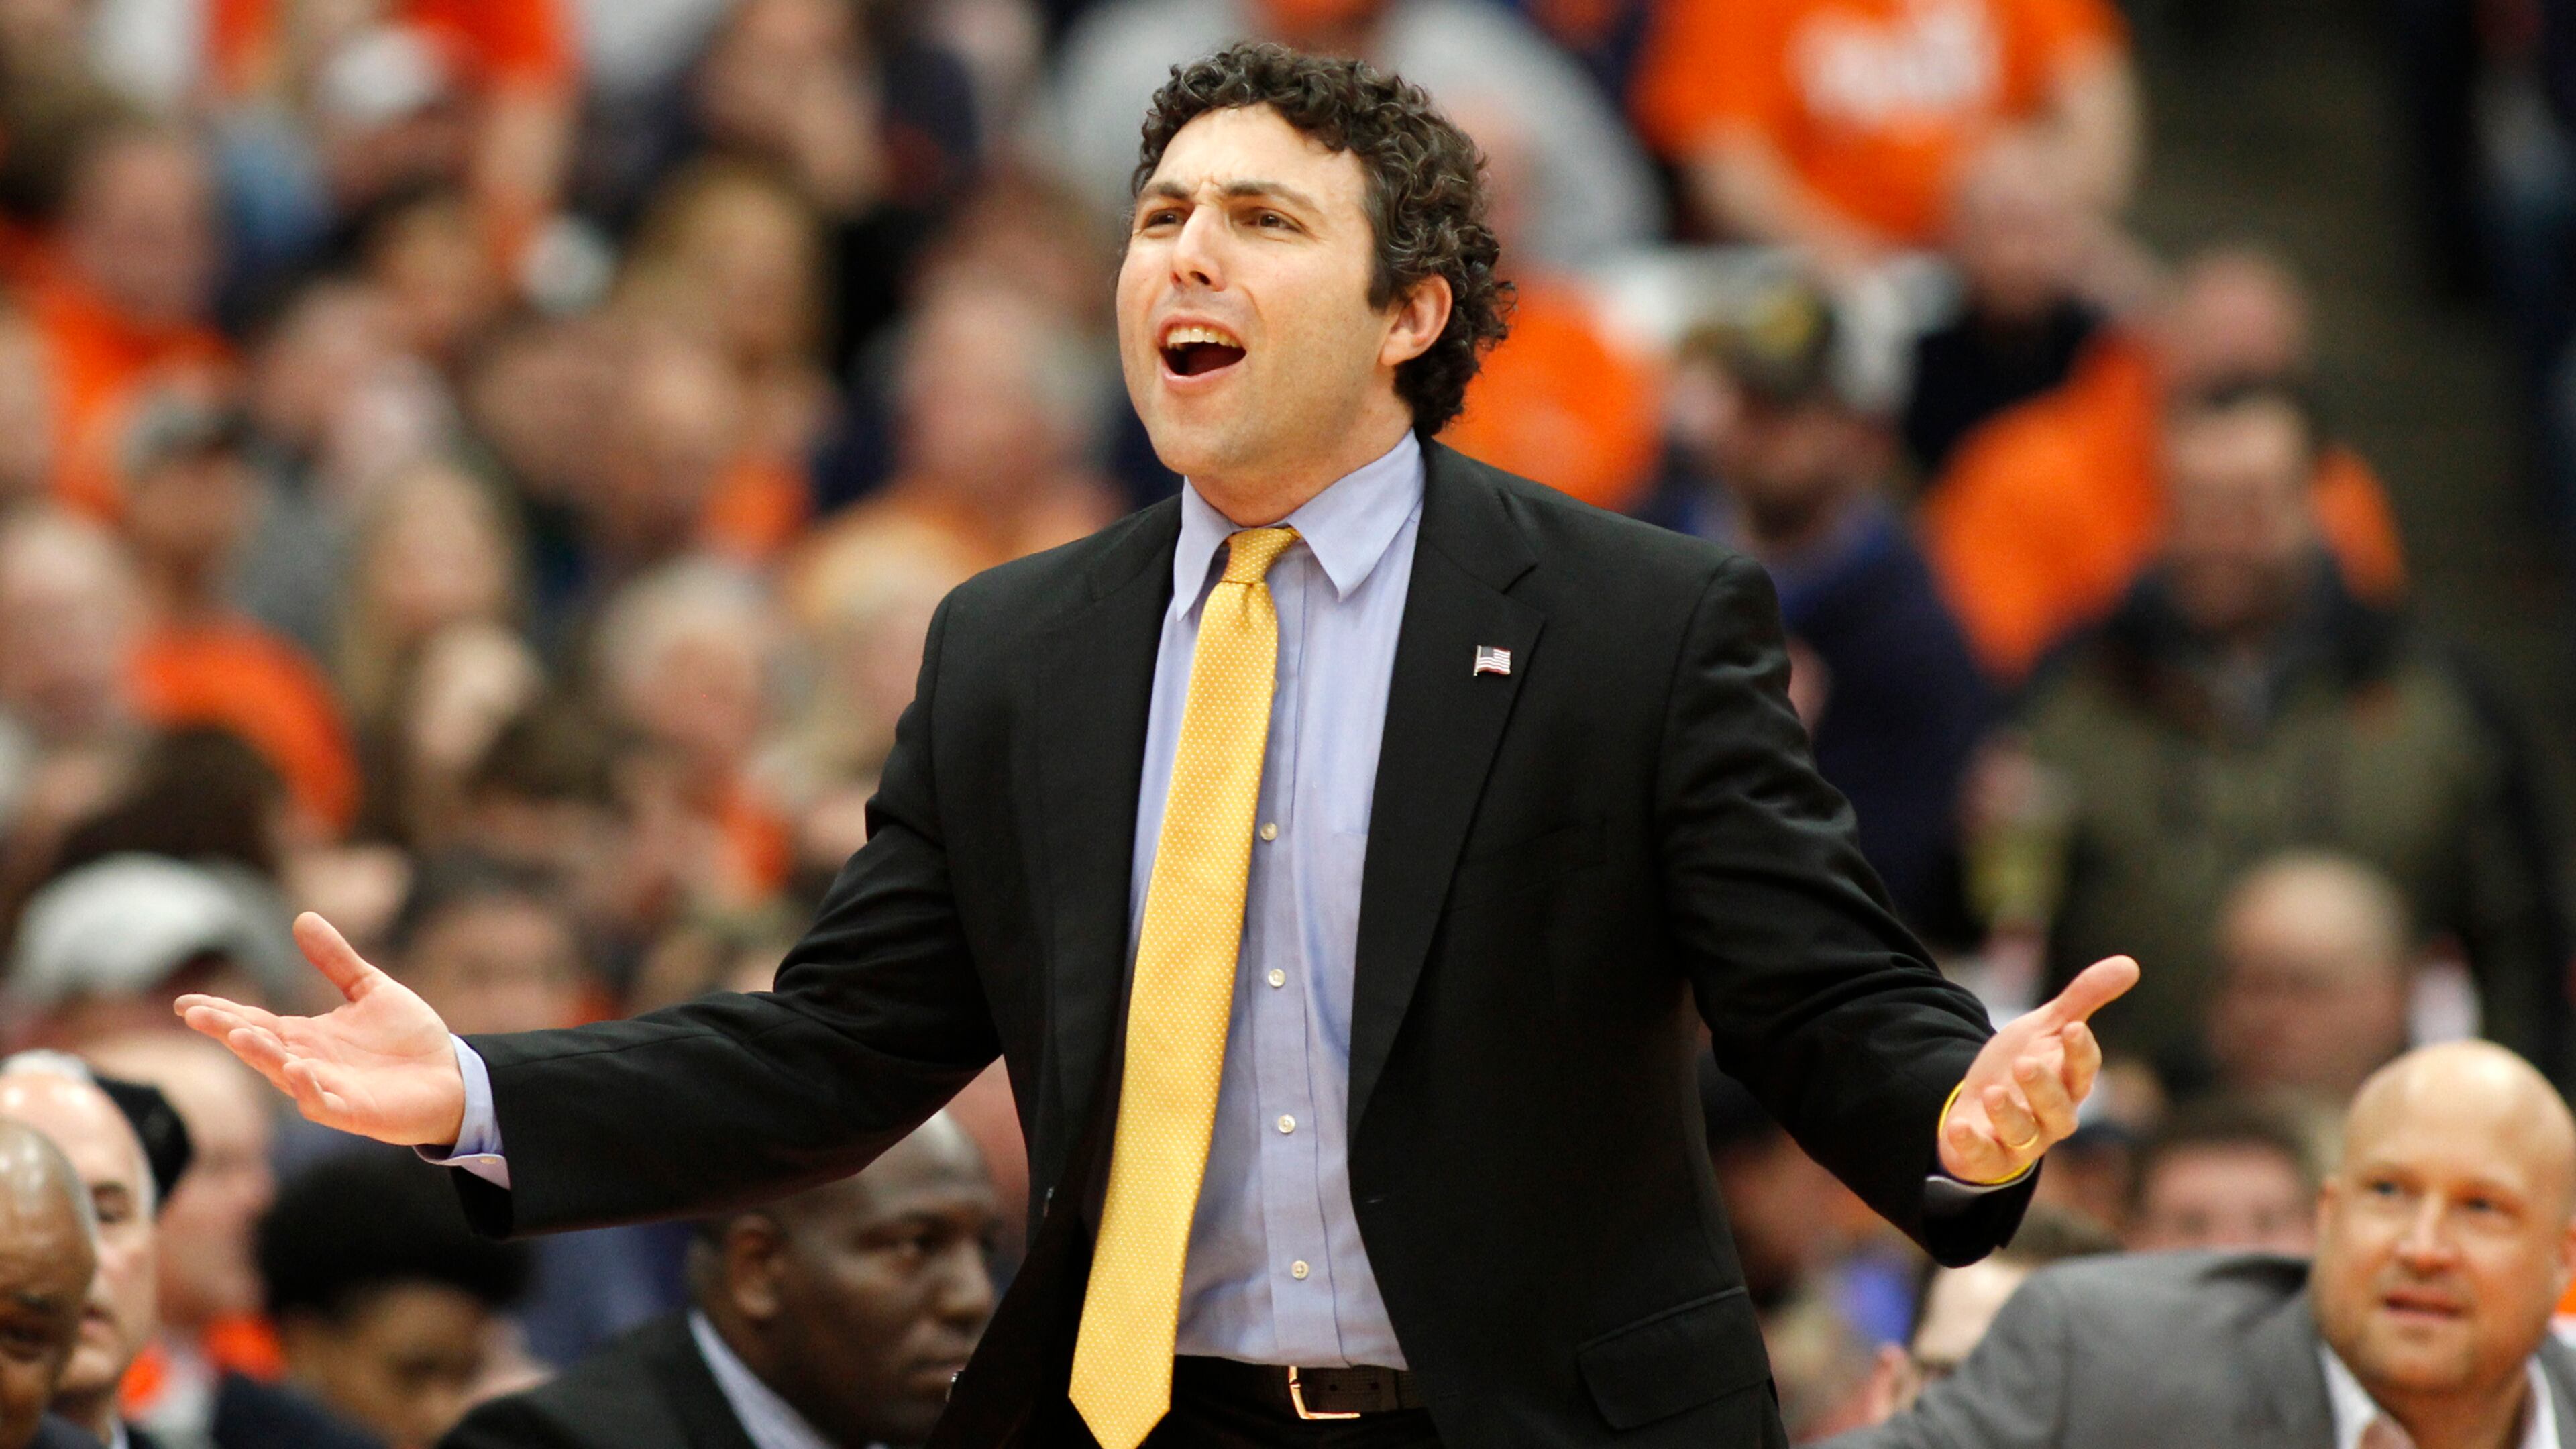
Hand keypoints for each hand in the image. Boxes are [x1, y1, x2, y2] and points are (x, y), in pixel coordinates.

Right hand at [175, 913, 467, 1146]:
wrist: (453, 1076)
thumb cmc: (409, 1038)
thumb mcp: (371, 989)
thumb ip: (336, 960)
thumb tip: (302, 917)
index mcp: (307, 1036)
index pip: (255, 1021)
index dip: (221, 1011)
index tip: (186, 1002)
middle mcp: (308, 1062)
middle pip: (259, 1046)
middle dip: (227, 1030)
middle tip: (196, 1014)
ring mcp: (327, 1088)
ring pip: (282, 1074)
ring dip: (260, 1056)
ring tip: (237, 1034)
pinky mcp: (353, 1112)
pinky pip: (320, 1103)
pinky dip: (306, 1089)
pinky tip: (296, 1068)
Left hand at [1938, 955, 2138, 1184]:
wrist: (1980, 1105)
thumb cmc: (2023, 1066)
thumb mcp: (2046, 1028)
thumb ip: (2083, 999)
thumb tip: (2129, 963)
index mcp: (2069, 1082)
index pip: (2082, 1070)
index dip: (2080, 1052)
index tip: (2073, 1028)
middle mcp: (2052, 1116)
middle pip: (2057, 1108)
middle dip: (2043, 1088)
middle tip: (2024, 1063)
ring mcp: (2023, 1140)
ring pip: (2024, 1135)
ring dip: (2009, 1116)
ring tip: (1993, 1092)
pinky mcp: (1990, 1158)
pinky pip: (1984, 1157)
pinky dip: (1973, 1145)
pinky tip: (1959, 1126)